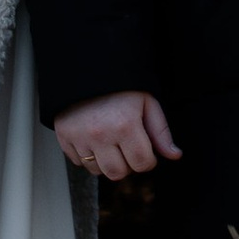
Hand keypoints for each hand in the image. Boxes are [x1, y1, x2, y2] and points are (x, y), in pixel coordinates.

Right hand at [54, 89, 181, 180]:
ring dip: (106, 162)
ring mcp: (79, 136)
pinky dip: (87, 155)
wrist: (87, 66)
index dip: (148, 159)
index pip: (142, 164)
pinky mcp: (63, 136)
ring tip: (109, 141)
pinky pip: (77, 162)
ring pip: (97, 171)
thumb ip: (161, 131)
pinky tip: (93, 138)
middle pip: (117, 173)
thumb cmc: (120, 85)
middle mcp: (100, 134)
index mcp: (125, 125)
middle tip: (126, 146)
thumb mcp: (146, 101)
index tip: (145, 149)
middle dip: (126, 164)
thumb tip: (174, 155)